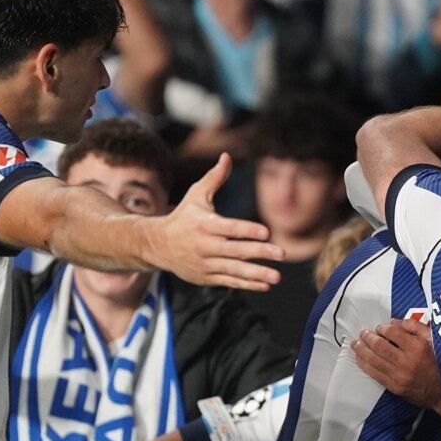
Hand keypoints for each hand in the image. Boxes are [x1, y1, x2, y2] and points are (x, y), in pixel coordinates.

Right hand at [146, 155, 284, 288]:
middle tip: (283, 253)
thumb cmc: (183, 217)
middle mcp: (205, 245)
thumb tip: (226, 156)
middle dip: (260, 253)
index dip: (248, 230)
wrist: (157, 245)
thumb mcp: (195, 195)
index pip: (230, 228)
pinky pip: (229, 281)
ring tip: (277, 276)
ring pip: (234, 270)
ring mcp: (206, 263)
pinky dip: (247, 284)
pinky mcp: (206, 277)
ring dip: (257, 274)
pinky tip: (265, 284)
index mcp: (205, 224)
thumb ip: (214, 178)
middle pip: (236, 250)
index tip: (267, 233)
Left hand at [352, 317, 440, 411]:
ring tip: (356, 343)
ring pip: (374, 359)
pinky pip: (374, 373)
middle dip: (368, 337)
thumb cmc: (438, 364)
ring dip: (361, 350)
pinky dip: (364, 364)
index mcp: (418, 347)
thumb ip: (415, 327)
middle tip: (363, 333)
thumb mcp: (433, 341)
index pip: (393, 332)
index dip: (383, 328)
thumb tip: (394, 322)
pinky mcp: (393, 386)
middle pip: (380, 346)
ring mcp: (398, 375)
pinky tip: (359, 358)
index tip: (380, 328)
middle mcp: (407, 360)